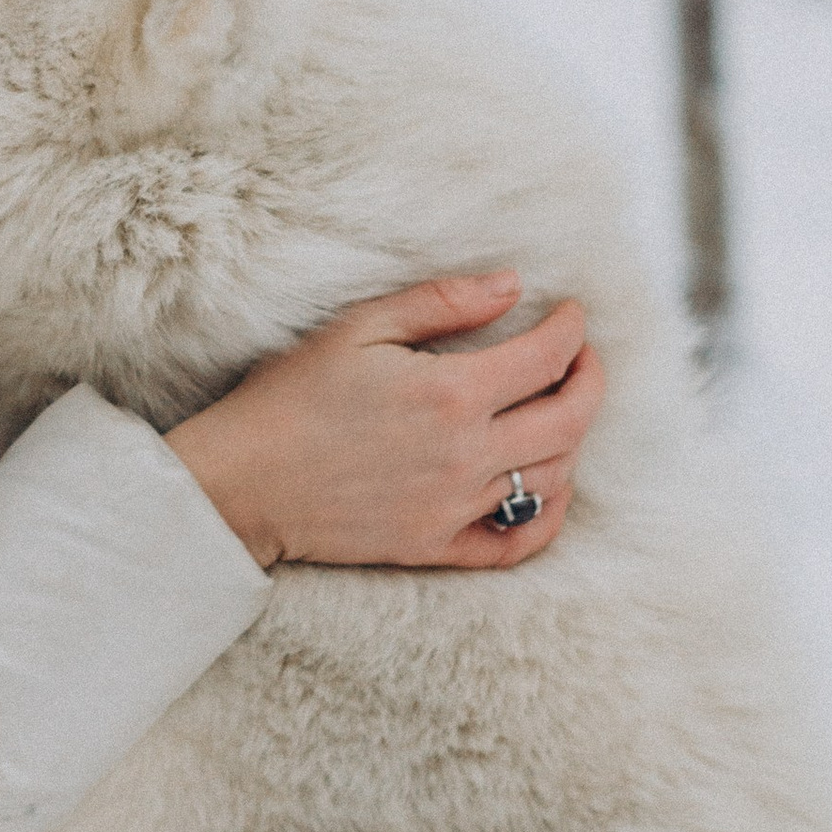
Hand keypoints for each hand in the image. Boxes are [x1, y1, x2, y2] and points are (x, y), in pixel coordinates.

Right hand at [166, 274, 602, 571]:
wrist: (240, 483)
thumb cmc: (289, 397)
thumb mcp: (359, 328)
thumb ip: (442, 304)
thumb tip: (512, 285)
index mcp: (451, 394)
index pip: (549, 358)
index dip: (571, 329)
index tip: (569, 314)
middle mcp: (465, 456)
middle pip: (570, 420)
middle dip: (590, 380)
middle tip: (583, 358)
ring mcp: (454, 508)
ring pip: (553, 476)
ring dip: (570, 438)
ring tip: (556, 410)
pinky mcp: (436, 547)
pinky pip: (518, 542)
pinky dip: (546, 514)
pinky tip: (545, 487)